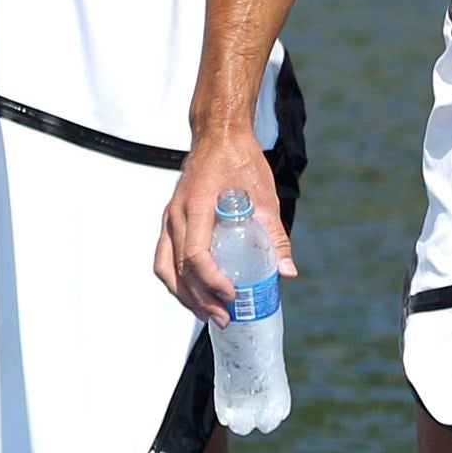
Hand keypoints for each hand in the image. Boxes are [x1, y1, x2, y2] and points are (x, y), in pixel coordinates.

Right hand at [155, 127, 293, 323]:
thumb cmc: (240, 160)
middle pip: (177, 269)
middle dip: (200, 299)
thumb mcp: (265, 197)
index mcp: (197, 206)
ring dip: (184, 295)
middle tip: (224, 318)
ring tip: (208, 314)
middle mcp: (176, 214)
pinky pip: (165, 257)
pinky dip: (178, 280)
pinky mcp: (171, 220)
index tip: (233, 295)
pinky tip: (196, 293)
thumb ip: (275, 237)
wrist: (219, 134)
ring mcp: (169, 217)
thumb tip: (286, 272)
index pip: (195, 255)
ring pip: (165, 267)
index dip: (211, 282)